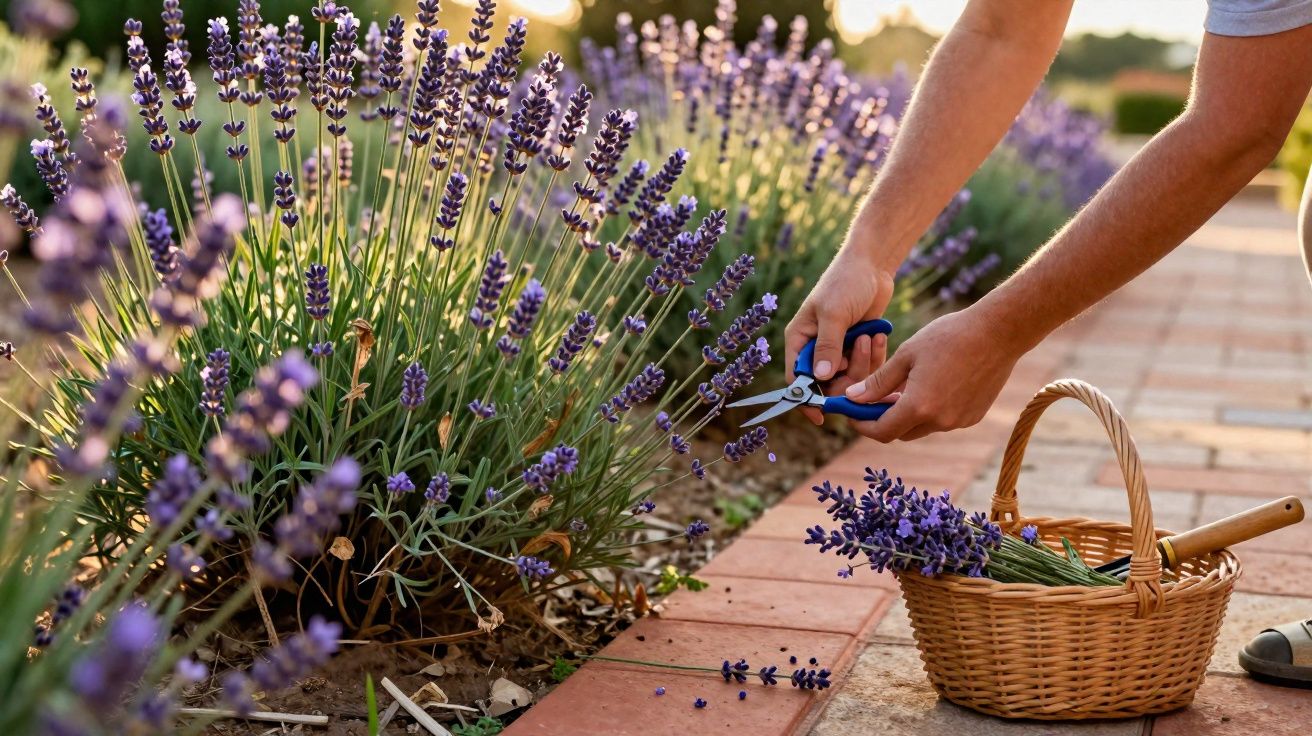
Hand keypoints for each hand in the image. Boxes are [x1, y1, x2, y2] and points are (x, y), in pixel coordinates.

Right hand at [784, 250, 895, 424]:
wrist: (872, 265)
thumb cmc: (845, 282)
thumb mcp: (834, 314)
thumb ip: (827, 347)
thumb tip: (821, 379)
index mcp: (800, 340)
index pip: (796, 379)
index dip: (806, 400)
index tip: (821, 416)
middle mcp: (816, 348)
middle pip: (828, 384)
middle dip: (847, 374)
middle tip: (860, 351)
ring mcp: (839, 349)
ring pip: (851, 378)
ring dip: (864, 362)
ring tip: (869, 336)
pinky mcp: (859, 348)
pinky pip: (867, 368)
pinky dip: (875, 357)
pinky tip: (878, 335)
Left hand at [841, 307, 1021, 441]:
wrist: (999, 333)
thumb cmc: (949, 336)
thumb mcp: (907, 355)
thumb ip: (878, 381)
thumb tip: (853, 398)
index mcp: (919, 406)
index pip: (881, 432)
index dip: (863, 425)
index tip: (853, 413)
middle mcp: (940, 421)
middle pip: (901, 432)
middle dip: (884, 420)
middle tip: (875, 398)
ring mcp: (959, 422)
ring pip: (922, 427)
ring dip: (908, 414)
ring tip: (904, 386)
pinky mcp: (973, 417)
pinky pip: (943, 421)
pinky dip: (931, 410)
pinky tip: (932, 385)